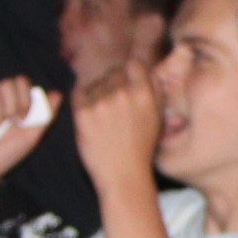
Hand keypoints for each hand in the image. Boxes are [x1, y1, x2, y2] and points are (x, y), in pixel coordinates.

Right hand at [0, 76, 51, 191]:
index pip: (19, 81)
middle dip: (15, 106)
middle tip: (10, 124)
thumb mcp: (31, 135)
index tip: (23, 118)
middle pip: (8, 82)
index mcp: (6, 101)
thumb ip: (44, 115)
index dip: (26, 97)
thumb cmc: (3, 155)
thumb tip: (58, 93)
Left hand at [71, 58, 161, 188]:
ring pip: (95, 83)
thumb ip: (156, 90)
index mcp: (144, 94)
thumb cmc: (142, 147)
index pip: (134, 64)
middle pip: (113, 73)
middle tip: (114, 103)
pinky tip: (91, 114)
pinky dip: (83, 99)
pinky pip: (79, 93)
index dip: (131, 72)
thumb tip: (149, 70)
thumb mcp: (158, 117)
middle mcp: (123, 94)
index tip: (128, 82)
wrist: (123, 174)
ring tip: (104, 114)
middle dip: (113, 84)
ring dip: (98, 93)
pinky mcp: (82, 113)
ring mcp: (101, 102)